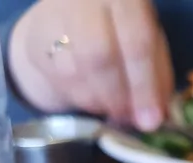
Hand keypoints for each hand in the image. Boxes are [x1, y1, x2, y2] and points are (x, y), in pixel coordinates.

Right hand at [9, 0, 173, 130]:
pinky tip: (92, 98)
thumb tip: (154, 118)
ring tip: (112, 109)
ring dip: (98, 102)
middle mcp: (85, 1)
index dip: (145, 87)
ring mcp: (54, 18)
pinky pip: (58, 81)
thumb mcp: (150, 46)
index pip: (137, 42)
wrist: (67, 20)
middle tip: (128, 118)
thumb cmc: (121, 34)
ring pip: (74, 72)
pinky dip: (80, 99)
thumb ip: (157, 79)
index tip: (151, 120)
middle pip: (98, 56)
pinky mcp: (34, 42)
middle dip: (118, 98)